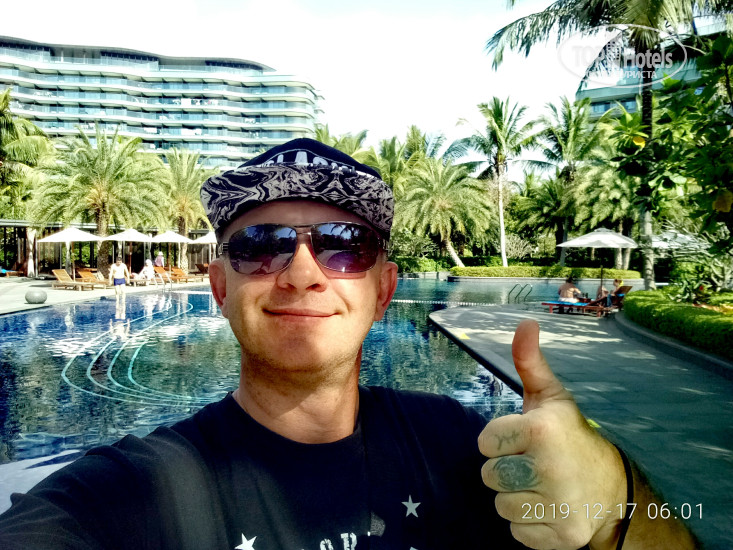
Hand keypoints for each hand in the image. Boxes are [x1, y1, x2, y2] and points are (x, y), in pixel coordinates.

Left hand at [478, 320, 625, 549]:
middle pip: (489, 476)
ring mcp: (559, 506)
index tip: (522, 438)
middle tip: (532, 463)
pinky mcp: (563, 536)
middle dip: (505, 469)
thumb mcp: (552, 396)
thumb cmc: (571, 435)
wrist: (615, 486)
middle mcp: (551, 468)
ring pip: (500, 505)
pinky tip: (547, 506)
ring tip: (540, 484)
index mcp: (542, 430)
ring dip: (515, 497)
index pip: (484, 442)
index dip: (499, 440)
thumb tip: (524, 322)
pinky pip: (517, 531)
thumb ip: (529, 362)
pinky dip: (527, 523)